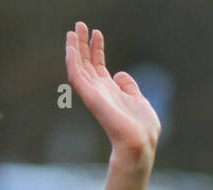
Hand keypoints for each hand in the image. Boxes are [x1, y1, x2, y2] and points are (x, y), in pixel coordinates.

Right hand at [65, 23, 159, 166]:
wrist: (139, 142)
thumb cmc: (142, 128)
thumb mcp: (138, 100)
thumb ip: (129, 87)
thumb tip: (120, 74)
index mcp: (111, 92)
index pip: (99, 67)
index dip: (97, 49)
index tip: (97, 33)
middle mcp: (100, 92)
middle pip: (87, 63)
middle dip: (83, 44)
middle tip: (79, 25)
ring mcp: (93, 94)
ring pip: (79, 66)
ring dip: (75, 48)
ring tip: (73, 30)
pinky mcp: (89, 96)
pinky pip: (76, 75)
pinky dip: (72, 59)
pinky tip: (70, 45)